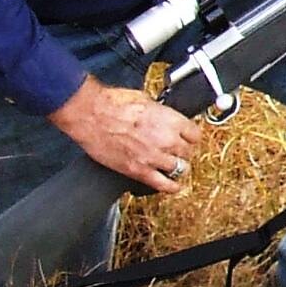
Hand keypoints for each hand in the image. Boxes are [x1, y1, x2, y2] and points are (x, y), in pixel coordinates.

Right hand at [48, 77, 200, 191]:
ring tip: (172, 165)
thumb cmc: (112, 103)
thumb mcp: (145, 99)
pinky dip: (171, 187)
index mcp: (170, 120)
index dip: (190, 136)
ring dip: (177, 167)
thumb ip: (160, 113)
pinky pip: (163, 184)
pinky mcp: (138, 171)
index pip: (195, 134)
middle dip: (183, 151)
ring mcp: (153, 157)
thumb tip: (164, 117)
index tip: (187, 138)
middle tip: (177, 150)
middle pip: (188, 152)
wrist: (90, 114)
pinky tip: (173, 186)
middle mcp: (166, 140)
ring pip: (179, 169)